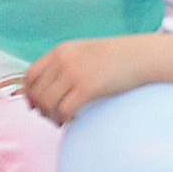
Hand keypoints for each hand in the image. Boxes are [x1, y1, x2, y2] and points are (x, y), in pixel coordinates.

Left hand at [19, 32, 159, 124]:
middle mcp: (64, 60)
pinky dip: (64, 119)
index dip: (29, 94)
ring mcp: (74, 73)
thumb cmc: (118, 58)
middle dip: (40, 109)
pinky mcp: (87, 87)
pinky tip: (73, 120)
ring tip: (62, 120)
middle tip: (51, 117)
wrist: (144, 56)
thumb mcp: (86, 53)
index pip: (30, 75)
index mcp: (61, 51)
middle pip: (36, 92)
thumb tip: (51, 87)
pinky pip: (64, 110)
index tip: (35, 105)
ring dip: (51, 116)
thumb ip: (66, 64)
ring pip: (47, 103)